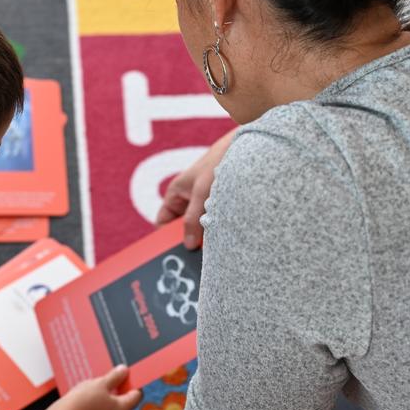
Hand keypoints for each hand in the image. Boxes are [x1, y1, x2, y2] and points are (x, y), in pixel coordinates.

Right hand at [38, 365, 142, 409]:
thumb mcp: (101, 383)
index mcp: (122, 409)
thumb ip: (115, 376)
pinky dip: (98, 405)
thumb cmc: (82, 402)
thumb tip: (124, 371)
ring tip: (96, 386)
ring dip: (107, 396)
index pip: (137, 395)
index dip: (133, 383)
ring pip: (111, 408)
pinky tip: (88, 397)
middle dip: (118, 389)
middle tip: (110, 378)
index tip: (127, 375)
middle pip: (124, 402)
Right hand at [156, 129, 236, 248]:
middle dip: (188, 243)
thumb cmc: (218, 163)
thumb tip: (189, 245)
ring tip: (212, 256)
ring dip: (206, 239)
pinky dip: (218, 234)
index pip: (163, 224)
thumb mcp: (202, 192)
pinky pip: (215, 225)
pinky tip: (225, 245)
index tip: (173, 257)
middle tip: (195, 262)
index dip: (165, 239)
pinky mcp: (222, 207)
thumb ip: (193, 219)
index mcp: (176, 194)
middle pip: (182, 229)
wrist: (246, 147)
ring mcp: (205, 205)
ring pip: (201, 228)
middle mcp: (188, 201)